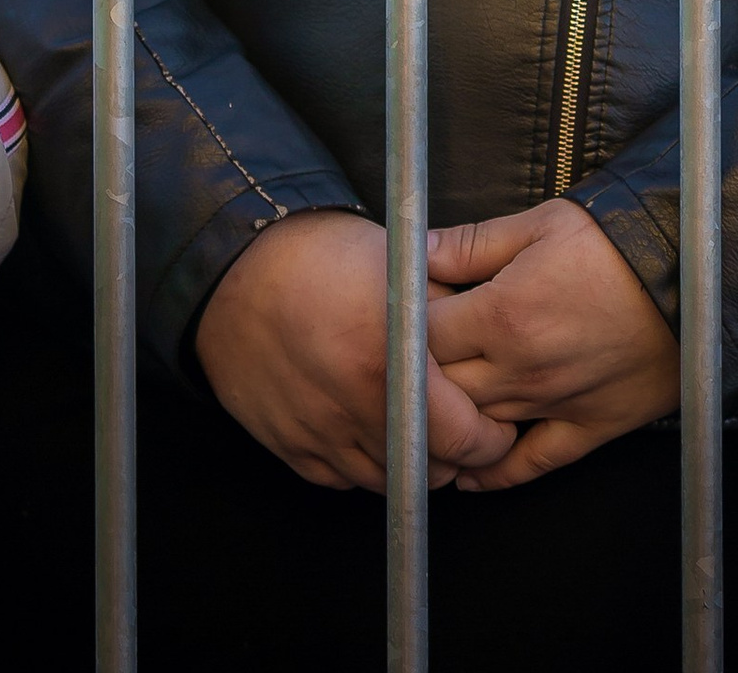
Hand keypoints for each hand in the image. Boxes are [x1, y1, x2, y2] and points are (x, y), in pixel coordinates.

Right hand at [194, 210, 519, 494]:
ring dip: (411, 462)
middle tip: (464, 428)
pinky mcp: (291, 446)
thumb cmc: (322, 256)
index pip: (463, 436)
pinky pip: (343, 479)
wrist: (237, 267)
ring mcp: (319, 433)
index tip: (499, 424)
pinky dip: (365, 463)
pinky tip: (372, 429)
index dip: (491, 438)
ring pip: (387, 481)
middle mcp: (353, 406)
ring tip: (420, 428)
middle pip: (429, 470)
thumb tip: (492, 345)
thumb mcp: (400, 264)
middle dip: (457, 456)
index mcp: (388, 358)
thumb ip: (451, 312)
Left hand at [424, 198, 678, 488]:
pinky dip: (495, 474)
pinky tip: (468, 473)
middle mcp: (521, 368)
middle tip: (414, 361)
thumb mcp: (540, 224)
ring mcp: (554, 404)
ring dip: (450, 421)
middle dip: (422, 375)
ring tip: (429, 411)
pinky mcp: (588, 427)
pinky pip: (531, 464)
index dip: (405, 326)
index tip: (405, 316)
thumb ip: (472, 243)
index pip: (423, 336)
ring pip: (478, 427)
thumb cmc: (616, 241)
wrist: (692, 275)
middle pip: (442, 388)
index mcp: (503, 314)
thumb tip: (416, 250)